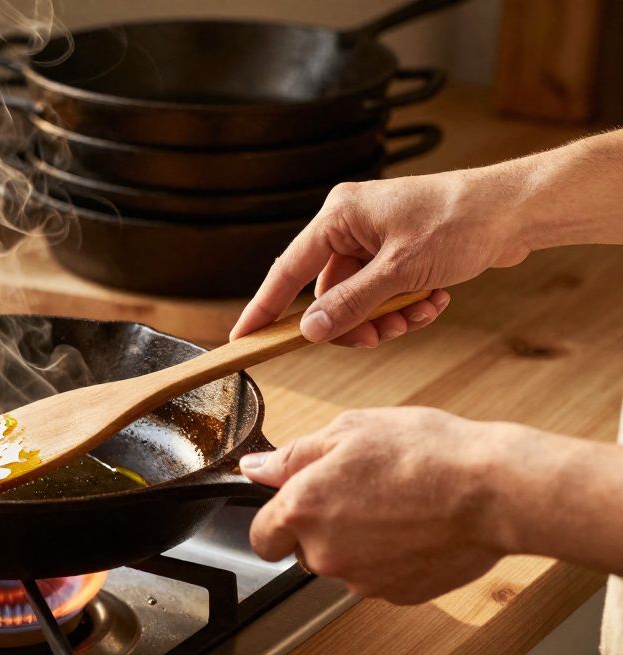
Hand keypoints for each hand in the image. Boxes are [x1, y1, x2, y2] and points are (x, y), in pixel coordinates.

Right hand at [230, 169, 533, 347]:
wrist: (516, 210)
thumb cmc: (461, 221)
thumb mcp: (400, 271)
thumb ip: (350, 304)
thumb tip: (309, 330)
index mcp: (338, 217)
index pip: (287, 270)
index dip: (263, 308)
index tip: (243, 338)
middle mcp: (350, 225)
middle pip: (328, 294)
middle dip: (357, 321)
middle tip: (382, 336)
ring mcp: (375, 240)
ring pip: (359, 300)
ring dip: (387, 317)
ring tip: (420, 313)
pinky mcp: (398, 252)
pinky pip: (384, 294)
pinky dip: (405, 306)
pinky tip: (434, 301)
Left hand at [241, 407, 510, 603]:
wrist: (493, 490)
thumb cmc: (425, 452)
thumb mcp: (349, 430)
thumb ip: (293, 456)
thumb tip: (255, 468)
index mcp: (303, 509)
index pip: (262, 537)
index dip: (276, 520)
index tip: (296, 504)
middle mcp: (325, 553)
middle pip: (305, 551)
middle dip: (322, 527)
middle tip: (361, 491)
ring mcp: (363, 579)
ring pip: (344, 564)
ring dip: (358, 542)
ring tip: (397, 504)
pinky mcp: (400, 594)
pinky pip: (381, 577)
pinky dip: (392, 557)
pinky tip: (416, 527)